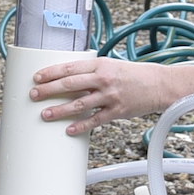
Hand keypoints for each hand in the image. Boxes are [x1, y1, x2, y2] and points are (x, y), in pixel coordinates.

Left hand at [31, 54, 181, 135]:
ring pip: (79, 104)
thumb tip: (69, 76)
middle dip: (49, 90)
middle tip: (33, 94)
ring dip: (60, 110)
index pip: (70, 67)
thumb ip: (92, 71)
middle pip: (70, 84)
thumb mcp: (112, 65)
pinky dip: (81, 126)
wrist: (160, 84)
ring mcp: (110, 96)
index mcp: (100, 64)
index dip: (51, 72)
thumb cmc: (134, 74)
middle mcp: (103, 79)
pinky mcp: (117, 111)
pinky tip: (69, 130)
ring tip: (44, 114)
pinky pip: (95, 120)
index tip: (36, 77)